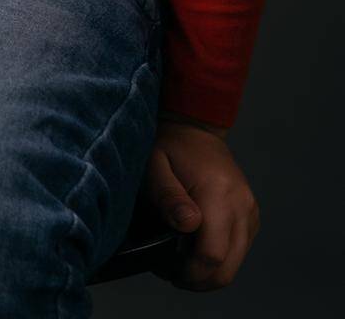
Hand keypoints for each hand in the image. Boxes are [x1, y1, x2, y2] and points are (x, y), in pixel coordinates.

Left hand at [141, 117, 260, 290]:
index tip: (168, 270)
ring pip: (236, 264)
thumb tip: (188, 225)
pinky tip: (198, 248)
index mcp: (218, 193)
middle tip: (173, 272)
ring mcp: (250, 211)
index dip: (190, 273)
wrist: (195, 127)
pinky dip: (221, 258)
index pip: (212, 254)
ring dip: (210, 272)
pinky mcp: (251, 216)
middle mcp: (241, 205)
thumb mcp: (155, 165)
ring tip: (183, 262)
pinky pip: (240, 250)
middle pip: (228, 268)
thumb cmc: (170, 146)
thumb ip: (169, 197)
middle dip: (200, 280)